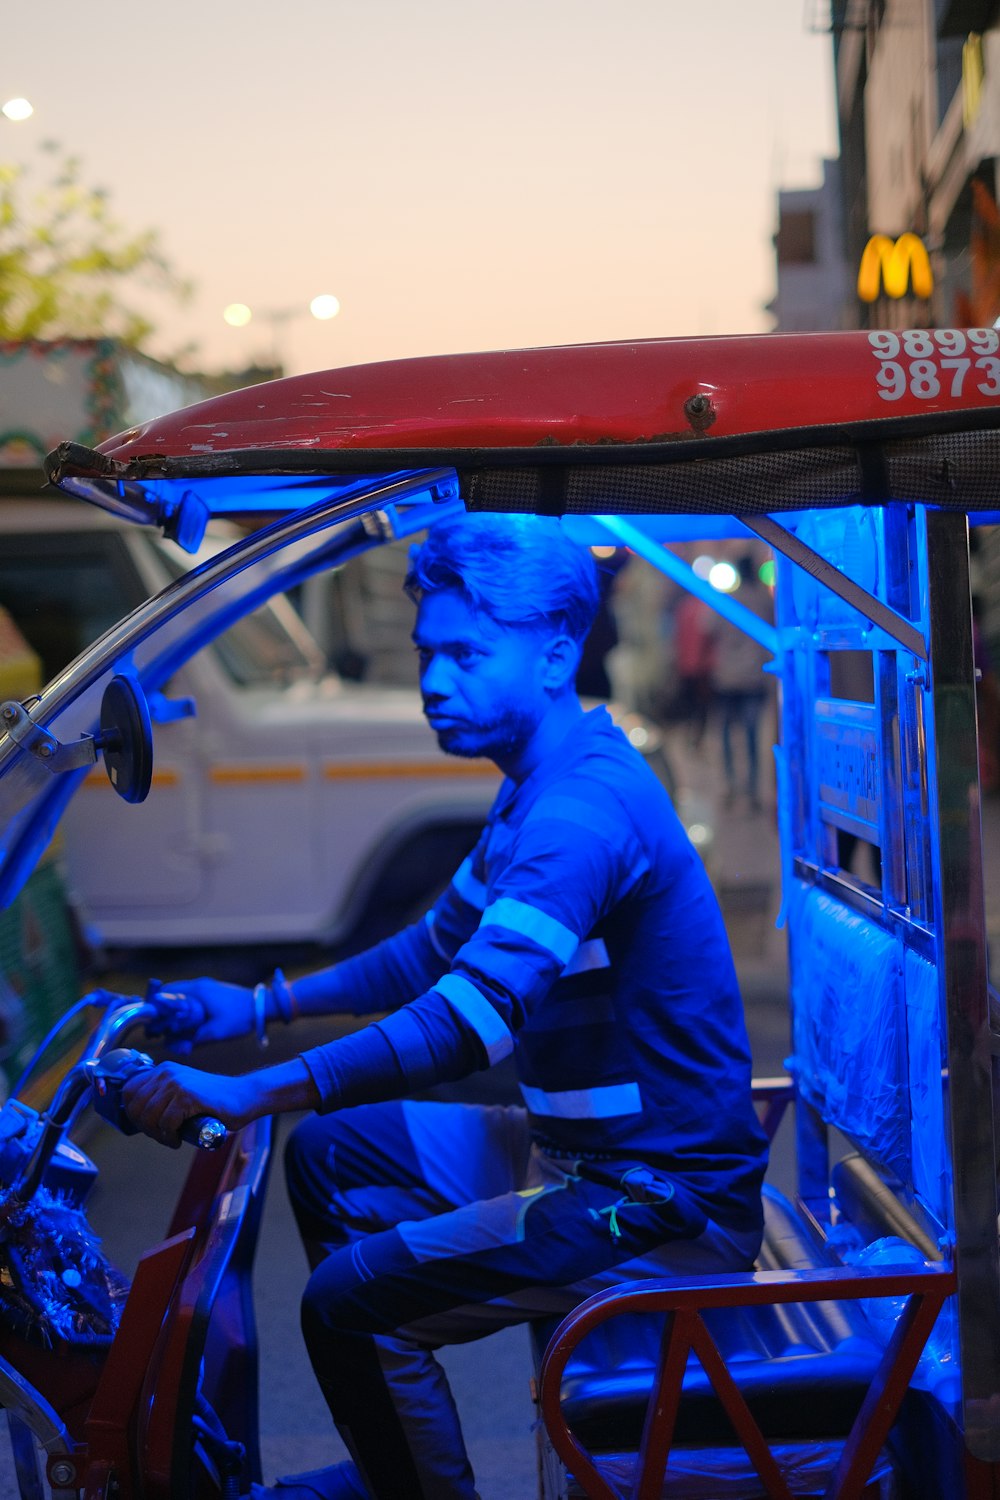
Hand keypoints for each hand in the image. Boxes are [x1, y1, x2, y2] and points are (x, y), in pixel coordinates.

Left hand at [121, 1060, 260, 1148]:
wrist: (244, 1096)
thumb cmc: (214, 1101)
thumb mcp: (182, 1092)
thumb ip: (162, 1097)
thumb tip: (138, 1117)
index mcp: (163, 1070)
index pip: (129, 1091)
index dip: (133, 1113)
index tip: (146, 1126)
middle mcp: (167, 1073)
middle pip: (136, 1106)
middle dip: (144, 1127)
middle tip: (161, 1135)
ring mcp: (177, 1083)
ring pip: (149, 1116)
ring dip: (157, 1134)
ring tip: (171, 1139)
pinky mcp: (188, 1095)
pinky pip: (166, 1123)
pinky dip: (170, 1136)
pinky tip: (179, 1139)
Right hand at [146, 978, 255, 1048]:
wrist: (263, 1007)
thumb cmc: (240, 1018)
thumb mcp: (215, 1033)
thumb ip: (193, 1038)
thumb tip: (176, 1044)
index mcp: (197, 991)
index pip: (166, 993)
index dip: (155, 1008)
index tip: (153, 1024)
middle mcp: (199, 986)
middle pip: (171, 997)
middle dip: (165, 1015)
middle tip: (163, 1032)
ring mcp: (206, 989)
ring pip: (181, 1000)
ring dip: (177, 1015)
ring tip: (178, 1035)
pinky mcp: (213, 994)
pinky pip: (193, 1002)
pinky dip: (188, 1013)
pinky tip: (191, 1029)